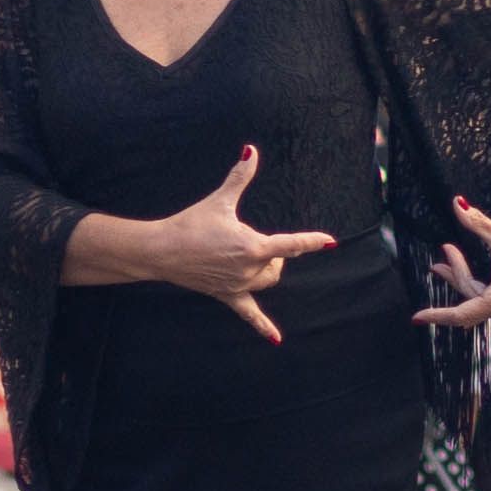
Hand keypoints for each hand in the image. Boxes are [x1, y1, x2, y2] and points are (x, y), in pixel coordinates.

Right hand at [143, 147, 337, 340]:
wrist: (161, 250)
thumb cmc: (191, 224)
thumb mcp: (219, 200)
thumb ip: (240, 177)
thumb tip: (251, 151)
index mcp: (253, 247)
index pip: (291, 244)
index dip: (312, 242)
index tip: (330, 242)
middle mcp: (249, 270)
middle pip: (279, 265)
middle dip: (276, 254)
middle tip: (253, 240)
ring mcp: (239, 286)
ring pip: (267, 282)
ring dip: (268, 272)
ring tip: (250, 258)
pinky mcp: (227, 295)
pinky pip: (249, 315)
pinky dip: (263, 327)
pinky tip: (276, 340)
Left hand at [418, 191, 490, 330]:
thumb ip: (476, 222)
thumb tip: (457, 203)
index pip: (461, 313)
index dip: (437, 315)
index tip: (417, 317)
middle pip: (467, 296)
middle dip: (453, 274)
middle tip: (444, 250)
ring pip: (475, 297)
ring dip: (460, 277)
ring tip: (443, 261)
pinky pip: (485, 296)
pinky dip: (472, 282)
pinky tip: (463, 268)